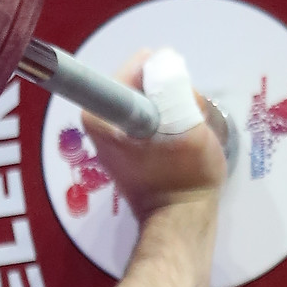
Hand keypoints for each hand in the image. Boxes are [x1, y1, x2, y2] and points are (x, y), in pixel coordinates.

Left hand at [77, 49, 227, 228]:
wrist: (180, 222)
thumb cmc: (185, 178)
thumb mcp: (189, 127)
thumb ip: (175, 89)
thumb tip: (166, 64)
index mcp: (102, 115)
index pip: (134, 68)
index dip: (161, 74)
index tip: (178, 90)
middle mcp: (97, 121)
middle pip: (139, 81)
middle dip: (167, 92)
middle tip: (187, 118)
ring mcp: (108, 134)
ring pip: (145, 97)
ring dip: (169, 106)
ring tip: (185, 132)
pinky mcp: (122, 145)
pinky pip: (146, 114)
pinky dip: (164, 119)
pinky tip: (177, 139)